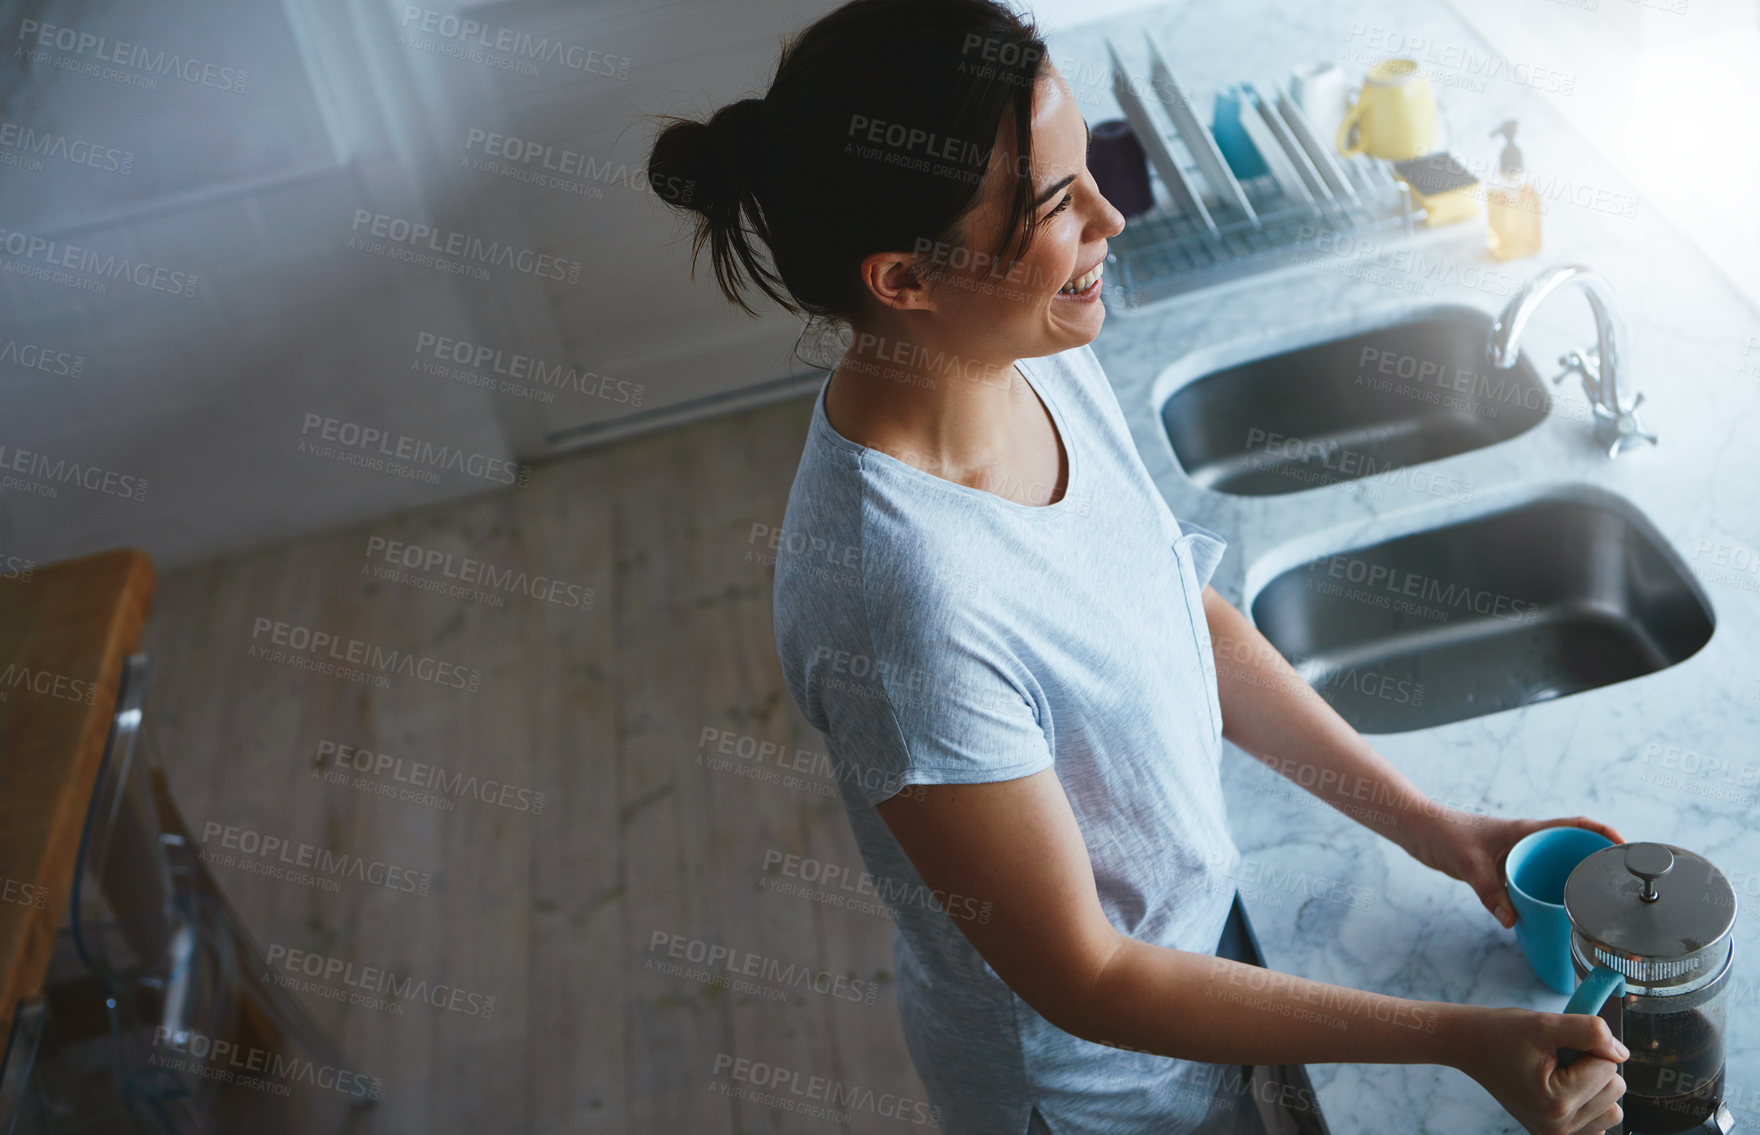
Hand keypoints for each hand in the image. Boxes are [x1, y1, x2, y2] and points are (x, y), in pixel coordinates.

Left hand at [1404, 810, 1625, 928]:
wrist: (1418, 829)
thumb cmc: (1443, 834)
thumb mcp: (1469, 865)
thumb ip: (1491, 893)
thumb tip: (1513, 922)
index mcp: (1526, 830)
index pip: (1575, 824)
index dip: (1602, 833)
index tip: (1625, 847)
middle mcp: (1526, 839)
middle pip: (1570, 847)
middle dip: (1594, 861)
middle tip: (1614, 885)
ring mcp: (1516, 852)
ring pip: (1552, 864)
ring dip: (1569, 878)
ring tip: (1591, 902)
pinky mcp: (1503, 864)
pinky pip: (1533, 877)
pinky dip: (1544, 890)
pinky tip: (1549, 910)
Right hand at [1454, 1007, 1629, 1134]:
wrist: (1470, 1046)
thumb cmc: (1502, 1033)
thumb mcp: (1545, 1023)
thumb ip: (1591, 1032)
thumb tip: (1621, 1053)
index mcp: (1555, 1102)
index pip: (1608, 1068)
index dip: (1587, 1045)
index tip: (1558, 1043)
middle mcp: (1558, 1127)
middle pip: (1615, 1091)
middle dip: (1592, 1066)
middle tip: (1557, 1057)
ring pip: (1613, 1109)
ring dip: (1594, 1087)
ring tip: (1560, 1073)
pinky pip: (1598, 1125)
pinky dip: (1590, 1106)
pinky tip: (1565, 1091)